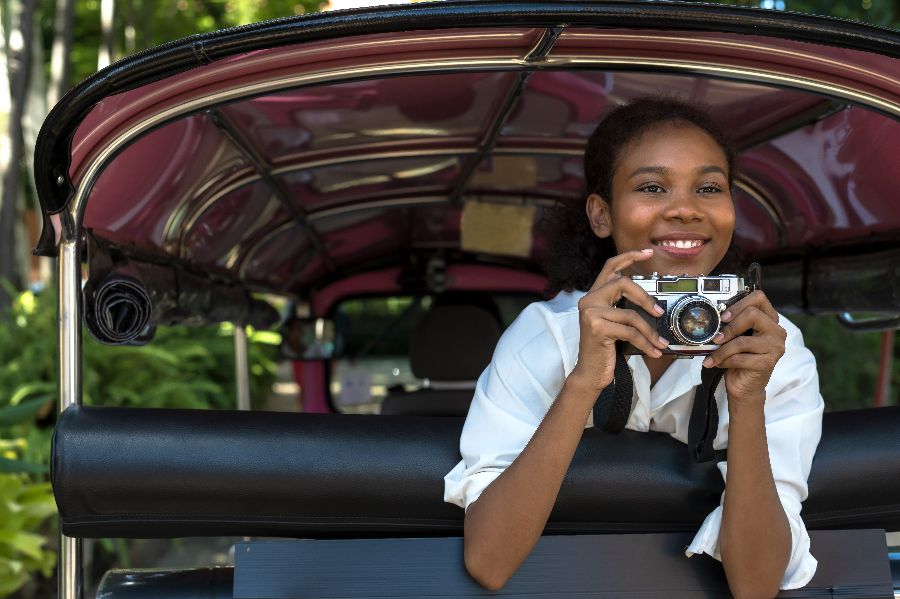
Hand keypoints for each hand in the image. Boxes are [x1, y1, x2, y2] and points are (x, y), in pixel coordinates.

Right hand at [568, 249, 668, 394]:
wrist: (590, 373)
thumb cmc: (605, 349)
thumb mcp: (615, 324)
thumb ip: (624, 309)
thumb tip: (654, 305)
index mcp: (594, 296)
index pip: (610, 267)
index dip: (629, 256)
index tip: (648, 252)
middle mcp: (588, 300)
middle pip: (622, 283)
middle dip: (645, 297)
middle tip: (658, 311)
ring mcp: (591, 314)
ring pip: (630, 313)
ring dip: (650, 330)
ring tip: (660, 341)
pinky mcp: (596, 328)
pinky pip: (629, 331)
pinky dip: (645, 342)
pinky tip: (653, 351)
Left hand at [702, 290, 785, 403]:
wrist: (745, 386)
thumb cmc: (739, 357)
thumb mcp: (737, 337)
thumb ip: (733, 324)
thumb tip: (712, 316)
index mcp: (770, 319)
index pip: (759, 298)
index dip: (739, 304)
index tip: (724, 316)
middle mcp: (777, 331)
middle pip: (752, 314)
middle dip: (729, 327)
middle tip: (716, 337)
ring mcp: (775, 347)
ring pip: (742, 340)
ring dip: (722, 349)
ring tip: (712, 355)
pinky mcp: (768, 363)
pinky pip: (740, 358)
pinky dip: (725, 361)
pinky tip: (719, 364)